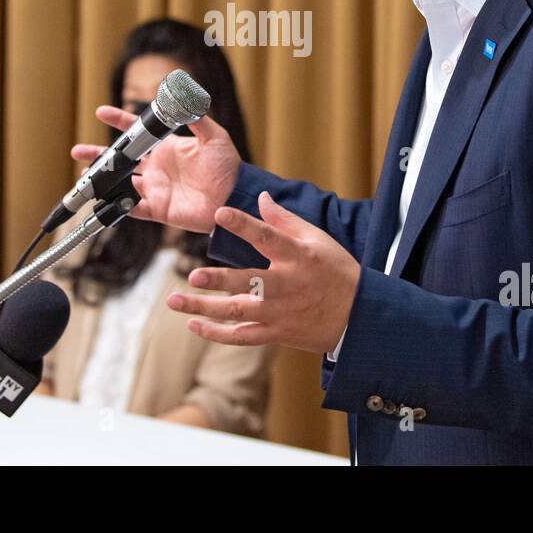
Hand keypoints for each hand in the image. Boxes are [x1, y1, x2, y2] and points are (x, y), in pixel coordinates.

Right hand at [70, 105, 241, 233]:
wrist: (235, 196)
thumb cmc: (228, 167)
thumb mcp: (215, 137)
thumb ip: (198, 120)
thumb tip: (185, 99)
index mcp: (166, 148)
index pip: (137, 132)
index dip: (119, 121)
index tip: (102, 112)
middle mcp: (156, 168)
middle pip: (121, 160)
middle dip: (98, 155)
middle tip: (78, 151)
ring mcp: (155, 189)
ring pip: (120, 185)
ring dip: (102, 181)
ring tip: (85, 178)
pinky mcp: (158, 209)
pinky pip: (133, 209)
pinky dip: (120, 206)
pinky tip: (107, 200)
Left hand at [166, 191, 360, 353]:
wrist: (358, 317)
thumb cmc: (337, 272)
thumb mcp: (318, 240)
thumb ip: (285, 219)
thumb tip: (261, 197)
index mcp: (297, 257)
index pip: (267, 237)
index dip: (243, 225)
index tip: (220, 213)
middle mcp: (285, 286)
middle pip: (247, 282)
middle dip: (219, 280)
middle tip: (192, 275)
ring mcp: (279, 313)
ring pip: (237, 312)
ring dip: (204, 308)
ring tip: (174, 301)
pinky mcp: (276, 333)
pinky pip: (242, 336)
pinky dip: (217, 334)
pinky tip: (194, 325)